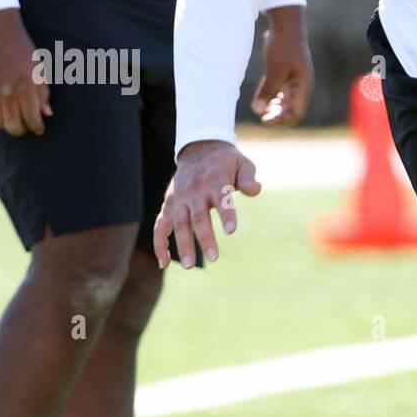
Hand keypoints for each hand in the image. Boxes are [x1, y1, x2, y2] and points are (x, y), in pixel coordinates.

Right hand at [0, 8, 51, 136]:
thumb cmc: (23, 51)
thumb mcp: (39, 69)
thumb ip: (43, 93)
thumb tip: (47, 115)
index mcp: (26, 85)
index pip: (32, 117)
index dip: (36, 127)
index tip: (38, 129)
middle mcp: (8, 90)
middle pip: (13, 125)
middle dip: (21, 131)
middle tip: (24, 127)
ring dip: (4, 124)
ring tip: (10, 118)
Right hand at [152, 140, 260, 268]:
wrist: (198, 150)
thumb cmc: (225, 162)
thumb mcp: (241, 163)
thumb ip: (248, 178)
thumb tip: (256, 189)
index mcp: (215, 181)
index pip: (221, 199)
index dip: (227, 215)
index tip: (231, 231)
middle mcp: (194, 191)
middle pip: (198, 217)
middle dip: (205, 238)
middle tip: (214, 258)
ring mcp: (179, 199)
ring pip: (179, 224)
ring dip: (183, 245)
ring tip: (190, 267)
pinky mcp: (169, 205)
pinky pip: (160, 226)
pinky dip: (160, 244)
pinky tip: (165, 263)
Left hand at [251, 5, 312, 125]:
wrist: (285, 24)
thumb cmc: (284, 46)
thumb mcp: (274, 70)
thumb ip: (267, 90)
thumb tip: (258, 110)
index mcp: (303, 86)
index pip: (296, 112)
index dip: (282, 119)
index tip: (265, 119)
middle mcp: (301, 85)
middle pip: (291, 109)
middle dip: (277, 115)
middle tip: (261, 115)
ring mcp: (294, 80)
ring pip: (285, 101)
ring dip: (273, 107)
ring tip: (260, 108)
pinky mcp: (286, 73)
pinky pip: (279, 91)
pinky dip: (271, 96)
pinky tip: (261, 96)